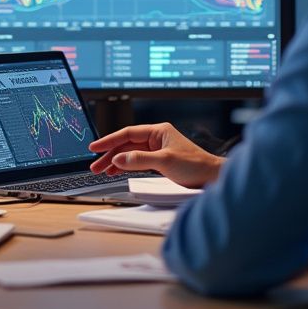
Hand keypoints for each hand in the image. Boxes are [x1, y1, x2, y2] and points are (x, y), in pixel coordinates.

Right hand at [88, 122, 223, 187]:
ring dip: (116, 161)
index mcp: (158, 131)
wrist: (212, 177)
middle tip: (95, 165)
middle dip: (110, 154)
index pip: (127, 133)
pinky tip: (117, 170)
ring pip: (130, 153)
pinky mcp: (160, 161)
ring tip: (102, 170)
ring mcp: (158, 149)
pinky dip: (126, 166)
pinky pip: (137, 161)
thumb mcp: (164, 161)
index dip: (109, 140)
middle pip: (127, 144)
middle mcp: (157, 138)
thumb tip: (118, 158)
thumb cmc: (195, 165)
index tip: (95, 147)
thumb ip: (139, 160)